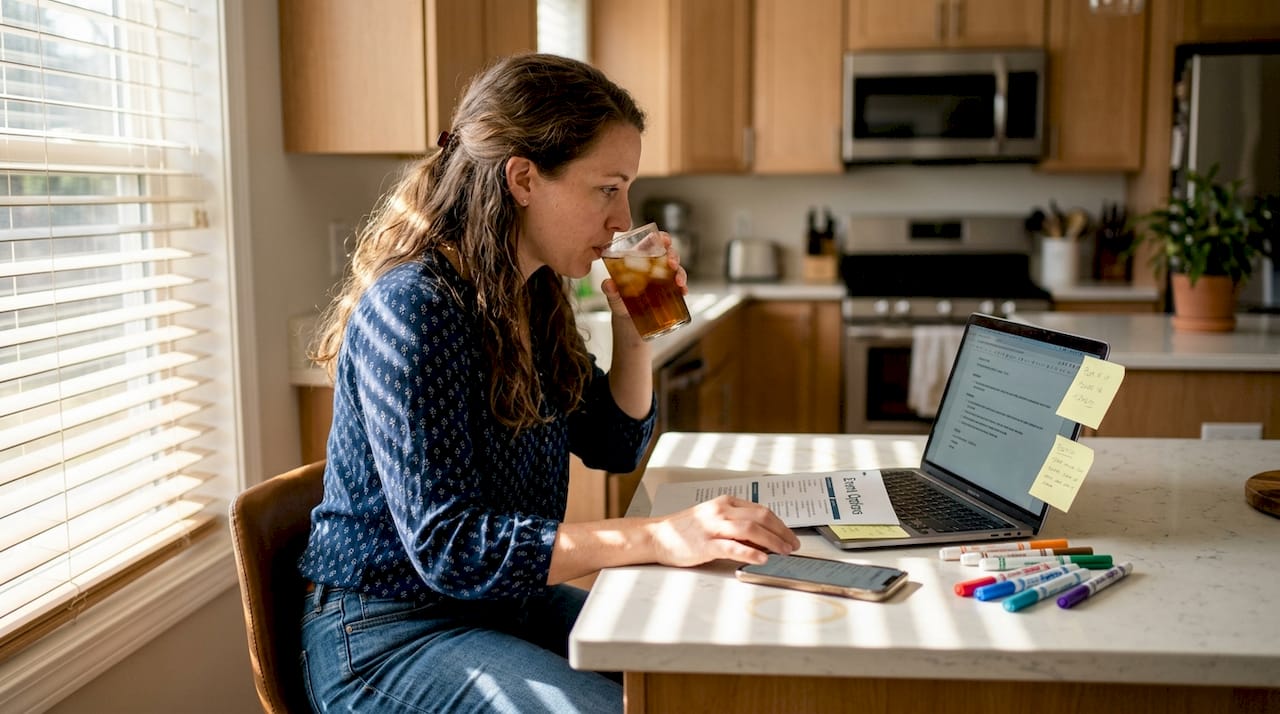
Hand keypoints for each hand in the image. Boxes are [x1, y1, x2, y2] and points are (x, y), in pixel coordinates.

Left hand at [599, 230, 687, 320]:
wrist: (628, 322)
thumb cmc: (620, 302)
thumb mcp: (613, 296)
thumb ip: (610, 289)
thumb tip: (608, 284)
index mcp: (640, 259)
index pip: (653, 243)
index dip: (661, 238)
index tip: (664, 240)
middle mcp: (654, 267)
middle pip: (668, 254)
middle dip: (673, 256)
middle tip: (672, 264)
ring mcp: (663, 279)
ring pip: (677, 270)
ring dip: (680, 273)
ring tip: (678, 282)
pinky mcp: (670, 292)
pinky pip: (680, 287)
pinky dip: (683, 289)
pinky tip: (682, 292)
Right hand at [645, 495, 800, 566]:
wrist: (657, 536)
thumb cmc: (686, 530)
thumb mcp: (714, 520)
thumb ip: (736, 525)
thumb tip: (763, 537)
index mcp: (725, 503)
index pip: (761, 510)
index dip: (780, 524)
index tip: (790, 536)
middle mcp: (721, 511)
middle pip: (760, 517)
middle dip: (781, 532)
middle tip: (793, 545)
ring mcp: (713, 526)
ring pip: (750, 529)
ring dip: (772, 541)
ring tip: (784, 551)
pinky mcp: (705, 544)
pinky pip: (732, 546)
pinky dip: (750, 551)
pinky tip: (762, 558)